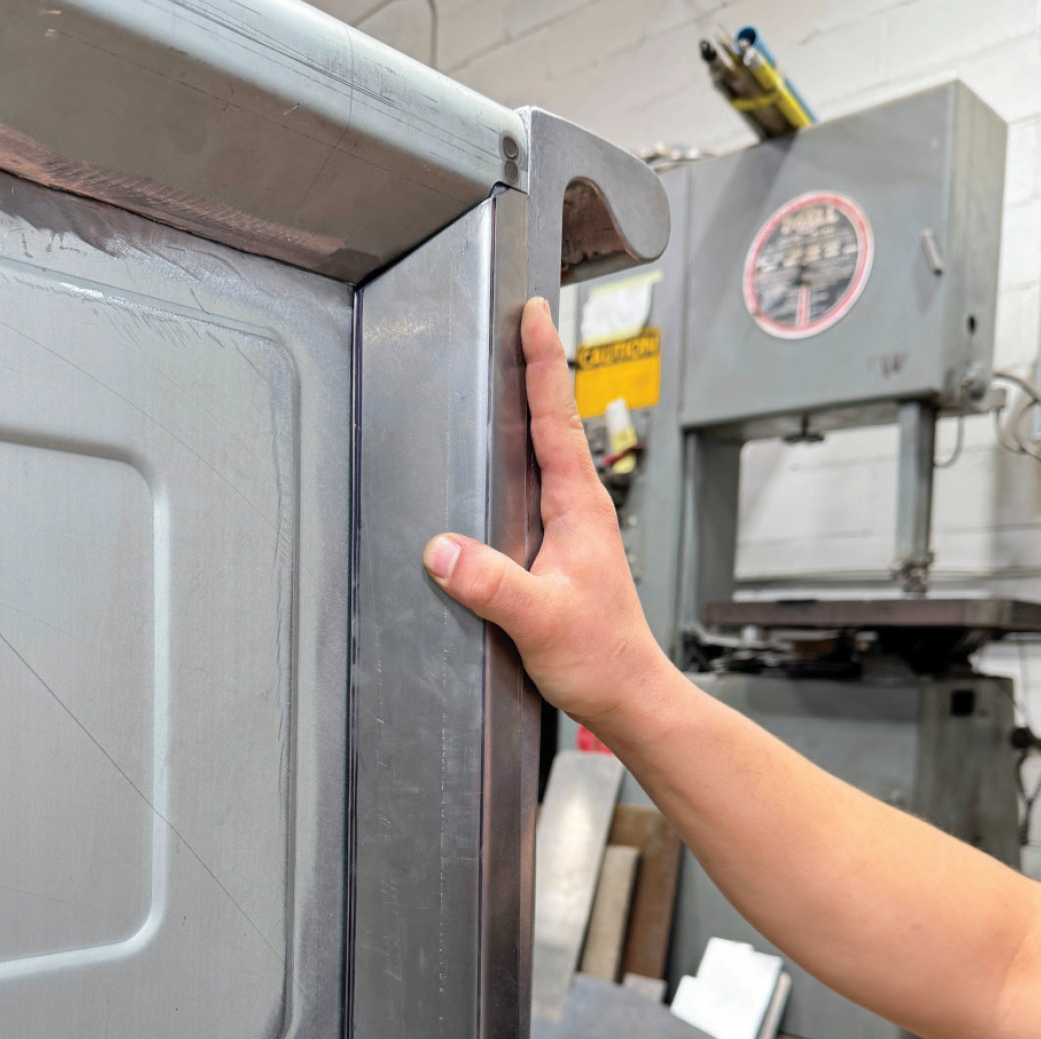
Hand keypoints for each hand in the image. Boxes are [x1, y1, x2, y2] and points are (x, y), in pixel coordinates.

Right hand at [420, 296, 674, 733]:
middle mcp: (581, 509)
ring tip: (503, 375)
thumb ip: (492, 584)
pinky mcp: (563, 552)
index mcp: (580, 508)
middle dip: (534, 369)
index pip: (556, 418)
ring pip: (546, 456)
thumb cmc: (600, 657)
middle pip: (552, 422)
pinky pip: (535, 492)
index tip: (532, 313)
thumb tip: (441, 549)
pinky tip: (498, 468)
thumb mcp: (540, 620)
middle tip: (514, 323)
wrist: (628, 694)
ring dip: (529, 412)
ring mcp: (574, 530)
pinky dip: (520, 462)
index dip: (542, 362)